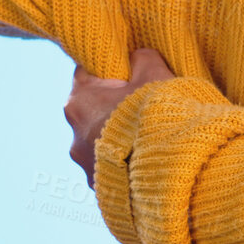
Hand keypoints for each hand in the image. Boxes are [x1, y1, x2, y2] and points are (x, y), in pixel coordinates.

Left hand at [66, 47, 177, 187]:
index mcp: (80, 100)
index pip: (85, 72)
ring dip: (119, 134)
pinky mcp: (98, 186)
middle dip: (115, 103)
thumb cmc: (158, 117)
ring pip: (101, 138)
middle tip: (143, 103)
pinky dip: (125, 159)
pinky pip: (110, 163)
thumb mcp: (154, 73)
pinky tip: (147, 156)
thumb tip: (136, 58)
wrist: (169, 172)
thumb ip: (141, 57)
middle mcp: (74, 133)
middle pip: (93, 107)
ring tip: (148, 135)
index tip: (128, 71)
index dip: (109, 68)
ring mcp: (84, 163)